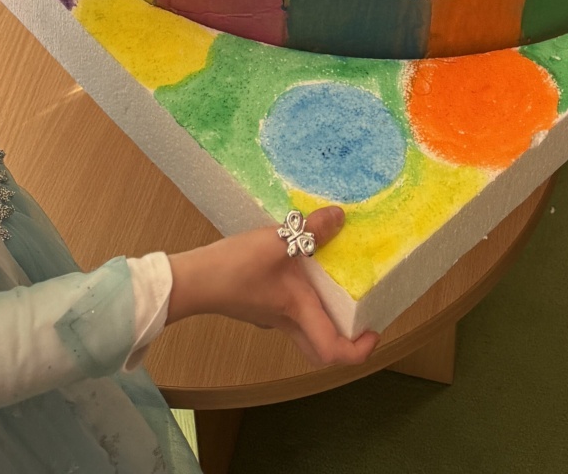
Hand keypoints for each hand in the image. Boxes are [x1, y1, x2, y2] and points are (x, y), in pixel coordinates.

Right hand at [166, 208, 376, 367]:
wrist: (193, 280)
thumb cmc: (236, 268)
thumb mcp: (278, 241)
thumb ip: (310, 229)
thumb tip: (340, 216)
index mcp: (298, 312)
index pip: (334, 351)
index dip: (359, 350)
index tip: (374, 332)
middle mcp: (287, 321)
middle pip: (321, 349)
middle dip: (345, 342)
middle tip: (360, 320)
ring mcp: (271, 315)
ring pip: (306, 329)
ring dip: (326, 316)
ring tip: (337, 285)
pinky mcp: (259, 303)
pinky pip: (290, 310)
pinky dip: (304, 298)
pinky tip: (300, 268)